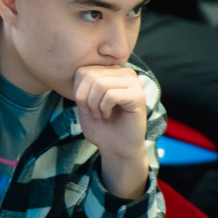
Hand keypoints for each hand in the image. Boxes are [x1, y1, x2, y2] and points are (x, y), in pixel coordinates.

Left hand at [74, 65, 148, 199]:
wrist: (115, 147)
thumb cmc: (100, 125)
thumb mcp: (83, 101)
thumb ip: (82, 83)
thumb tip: (80, 69)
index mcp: (111, 71)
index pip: (83, 71)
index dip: (78, 92)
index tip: (86, 106)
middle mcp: (124, 73)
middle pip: (90, 76)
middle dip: (85, 99)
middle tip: (93, 112)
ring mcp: (134, 82)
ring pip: (100, 84)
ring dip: (94, 104)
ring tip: (101, 114)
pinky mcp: (139, 95)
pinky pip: (111, 95)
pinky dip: (104, 108)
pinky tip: (109, 115)